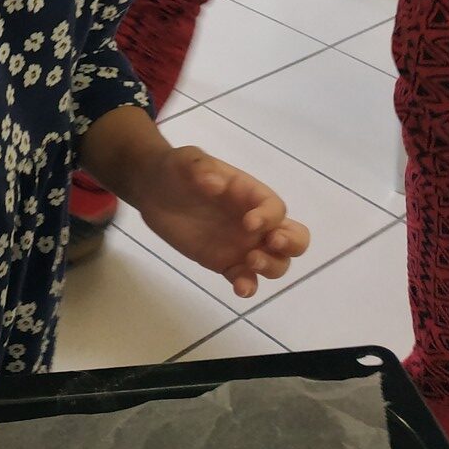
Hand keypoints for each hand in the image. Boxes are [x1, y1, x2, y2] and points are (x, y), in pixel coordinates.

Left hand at [133, 145, 309, 298]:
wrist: (154, 190)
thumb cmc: (178, 170)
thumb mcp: (187, 159)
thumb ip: (201, 167)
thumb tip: (215, 183)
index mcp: (252, 195)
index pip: (275, 208)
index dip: (268, 217)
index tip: (248, 223)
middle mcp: (256, 222)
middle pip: (294, 238)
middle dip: (291, 243)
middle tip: (271, 243)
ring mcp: (243, 245)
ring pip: (276, 263)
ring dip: (271, 266)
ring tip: (250, 262)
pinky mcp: (225, 263)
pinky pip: (245, 278)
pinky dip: (248, 286)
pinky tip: (241, 289)